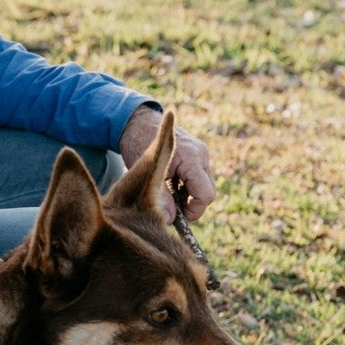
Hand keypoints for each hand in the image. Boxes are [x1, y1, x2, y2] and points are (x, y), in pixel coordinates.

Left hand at [119, 105, 215, 220]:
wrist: (137, 123)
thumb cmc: (138, 147)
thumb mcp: (147, 176)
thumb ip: (162, 199)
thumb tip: (171, 220)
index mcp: (191, 158)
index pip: (205, 194)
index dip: (193, 211)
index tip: (177, 218)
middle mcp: (201, 154)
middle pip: (207, 191)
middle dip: (191, 204)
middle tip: (171, 208)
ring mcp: (201, 153)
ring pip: (204, 185)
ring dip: (189, 195)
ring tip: (168, 194)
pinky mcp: (198, 154)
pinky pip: (199, 177)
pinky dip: (188, 185)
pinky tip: (171, 183)